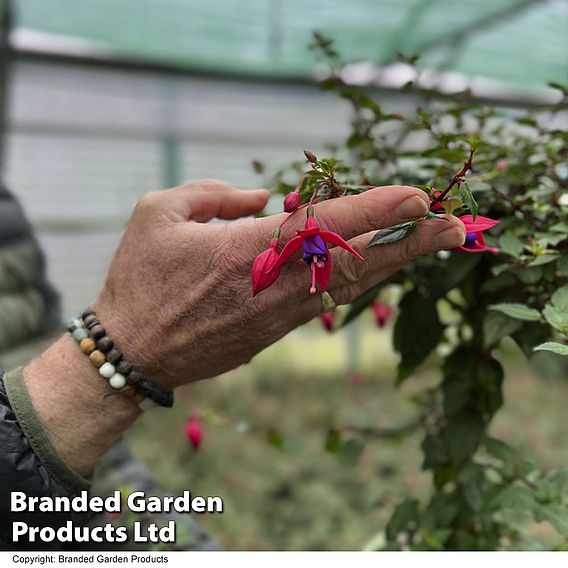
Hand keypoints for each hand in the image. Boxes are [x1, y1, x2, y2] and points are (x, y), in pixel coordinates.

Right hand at [94, 180, 465, 388]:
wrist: (133, 352)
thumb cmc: (140, 278)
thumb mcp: (159, 213)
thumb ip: (215, 195)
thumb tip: (262, 199)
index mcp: (243, 250)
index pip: (323, 225)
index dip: (375, 209)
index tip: (418, 197)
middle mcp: (272, 285)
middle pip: (354, 261)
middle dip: (409, 241)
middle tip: (455, 226)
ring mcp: (277, 316)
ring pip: (348, 285)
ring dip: (394, 262)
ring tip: (433, 242)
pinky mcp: (274, 335)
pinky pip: (326, 302)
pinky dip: (359, 283)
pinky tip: (382, 269)